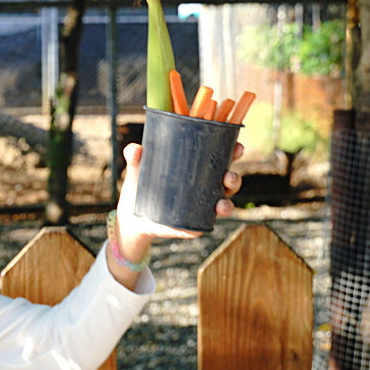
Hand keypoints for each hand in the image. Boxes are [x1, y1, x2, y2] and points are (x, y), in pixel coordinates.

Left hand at [114, 142, 243, 252]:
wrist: (132, 218)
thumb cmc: (140, 187)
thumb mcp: (138, 170)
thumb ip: (136, 158)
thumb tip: (135, 149)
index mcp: (196, 169)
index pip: (220, 158)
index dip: (233, 152)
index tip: (238, 146)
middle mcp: (203, 187)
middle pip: (228, 181)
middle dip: (234, 178)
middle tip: (227, 176)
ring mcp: (200, 206)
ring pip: (224, 202)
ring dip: (228, 201)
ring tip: (221, 200)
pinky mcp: (193, 223)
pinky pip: (208, 222)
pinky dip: (212, 218)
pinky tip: (212, 214)